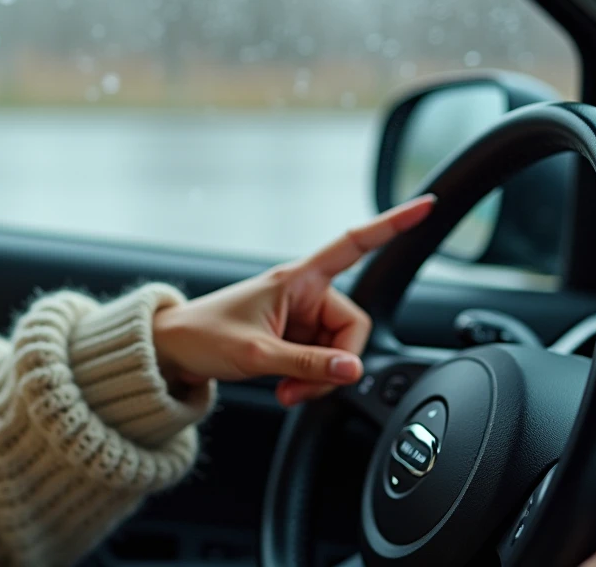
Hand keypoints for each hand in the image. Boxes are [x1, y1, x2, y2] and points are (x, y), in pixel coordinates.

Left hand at [152, 195, 435, 406]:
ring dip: (318, 378)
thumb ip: (307, 363)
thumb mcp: (255, 354)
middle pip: (352, 328)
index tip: (424, 206)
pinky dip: (309, 381)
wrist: (172, 351)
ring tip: (285, 388)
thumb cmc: (202, 337)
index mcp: (296, 279)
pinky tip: (286, 387)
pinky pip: (322, 362)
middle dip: (333, 365)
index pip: (352, 245)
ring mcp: (300, 317)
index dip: (390, 225)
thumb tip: (351, 370)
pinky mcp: (295, 338)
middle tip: (299, 387)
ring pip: (339, 351)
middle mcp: (304, 293)